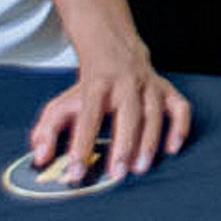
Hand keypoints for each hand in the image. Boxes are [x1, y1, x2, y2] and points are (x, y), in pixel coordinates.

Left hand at [30, 39, 191, 181]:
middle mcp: (125, 83)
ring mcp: (148, 85)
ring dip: (150, 141)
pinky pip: (179, 106)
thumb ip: (47, 130)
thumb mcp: (62, 102)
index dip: (81, 144)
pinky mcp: (165, 89)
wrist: (113, 46)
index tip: (76, 171)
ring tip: (140, 168)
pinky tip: (173, 148)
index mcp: (97, 84)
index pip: (89, 116)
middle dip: (123, 144)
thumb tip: (40, 158)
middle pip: (127, 113)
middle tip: (117, 174)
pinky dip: (179, 126)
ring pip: (154, 112)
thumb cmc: (88, 85)